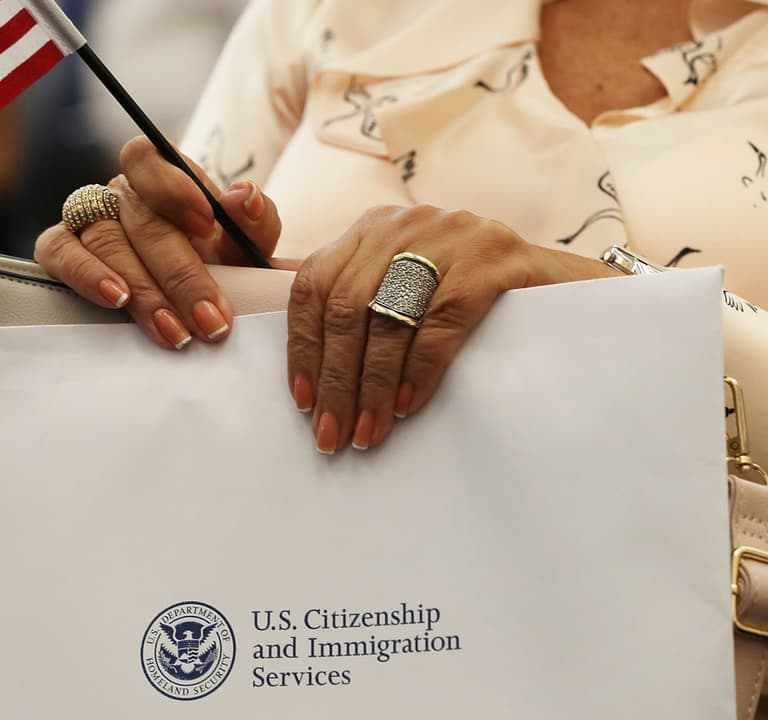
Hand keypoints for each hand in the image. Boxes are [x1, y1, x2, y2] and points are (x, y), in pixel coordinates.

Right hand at [34, 136, 282, 350]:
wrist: (179, 310)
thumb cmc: (214, 270)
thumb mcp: (244, 250)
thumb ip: (254, 222)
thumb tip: (243, 196)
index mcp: (163, 178)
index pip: (155, 158)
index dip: (175, 188)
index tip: (207, 227)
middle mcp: (121, 193)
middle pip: (144, 221)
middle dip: (182, 276)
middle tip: (211, 320)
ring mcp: (85, 217)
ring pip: (108, 243)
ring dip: (145, 291)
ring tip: (174, 330)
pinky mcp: (57, 248)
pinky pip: (61, 253)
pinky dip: (88, 276)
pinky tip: (117, 301)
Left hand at [288, 205, 618, 454]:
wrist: (571, 286)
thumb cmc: (479, 302)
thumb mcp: (412, 292)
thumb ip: (366, 313)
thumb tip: (314, 383)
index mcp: (373, 230)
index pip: (313, 285)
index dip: (302, 347)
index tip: (303, 403)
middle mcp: (406, 224)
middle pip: (346, 306)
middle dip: (335, 379)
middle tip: (332, 433)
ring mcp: (452, 236)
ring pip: (388, 315)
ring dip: (370, 384)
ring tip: (367, 431)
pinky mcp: (495, 258)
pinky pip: (442, 319)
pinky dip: (419, 368)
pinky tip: (406, 405)